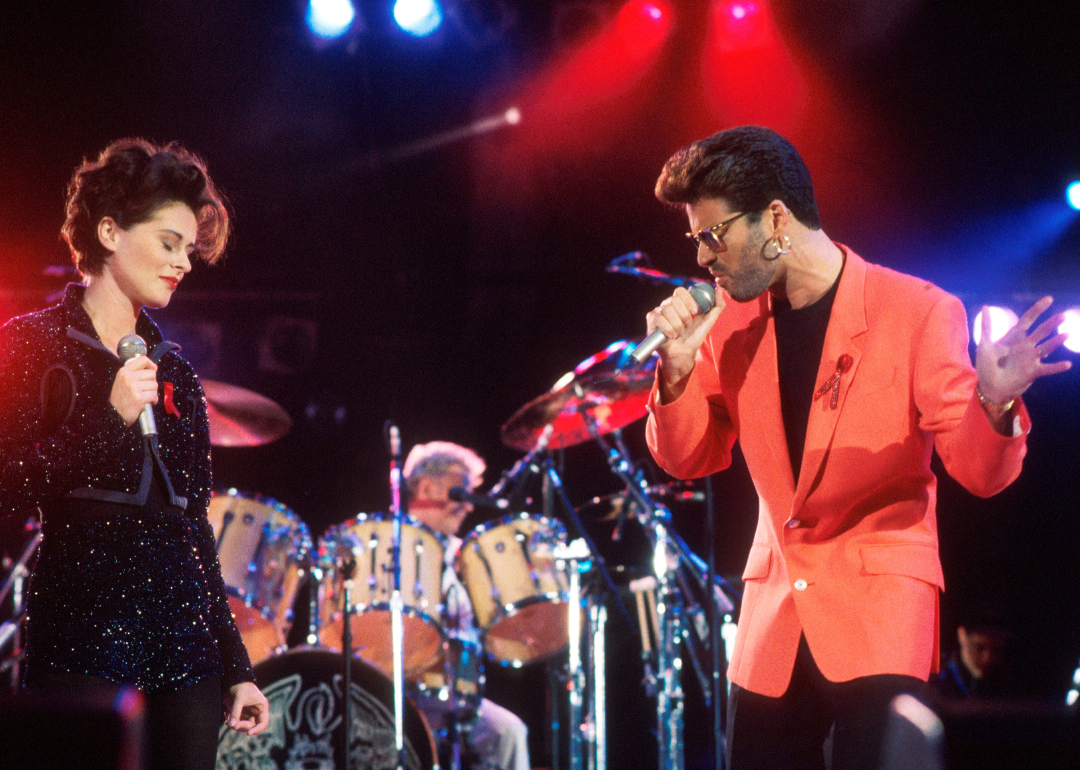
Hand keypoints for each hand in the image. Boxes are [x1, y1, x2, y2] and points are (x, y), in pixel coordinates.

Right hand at [109, 356, 158, 426]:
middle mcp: (128, 377)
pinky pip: (154, 395)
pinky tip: (147, 402)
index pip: (143, 360)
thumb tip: (153, 368)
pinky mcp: (138, 398)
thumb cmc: (121, 397)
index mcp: (124, 371)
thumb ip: (135, 373)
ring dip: (153, 392)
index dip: (151, 365)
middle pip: (152, 374)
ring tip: (145, 396)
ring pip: (154, 385)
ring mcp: (133, 387)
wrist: (114, 414)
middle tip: (146, 389)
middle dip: (152, 382)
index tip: (153, 370)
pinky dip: (153, 400)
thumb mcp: (123, 380)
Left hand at [225, 681, 269, 734]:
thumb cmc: (241, 687)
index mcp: (262, 707)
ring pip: (243, 726)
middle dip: (242, 726)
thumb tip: (231, 725)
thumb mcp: (239, 698)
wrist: (235, 681)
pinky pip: (237, 722)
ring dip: (235, 724)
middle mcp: (257, 712)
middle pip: (252, 726)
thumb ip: (235, 712)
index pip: (263, 722)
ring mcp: (249, 714)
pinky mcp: (241, 714)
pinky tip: (226, 714)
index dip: (257, 729)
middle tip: (232, 724)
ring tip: (227, 717)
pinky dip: (231, 721)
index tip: (248, 733)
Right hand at [645, 286, 724, 400]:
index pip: (680, 291)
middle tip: (688, 325)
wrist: (684, 353)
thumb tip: (718, 289)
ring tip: (680, 333)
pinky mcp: (652, 321)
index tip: (695, 312)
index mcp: (680, 302)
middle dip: (684, 315)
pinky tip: (672, 336)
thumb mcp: (709, 320)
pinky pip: (658, 318)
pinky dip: (668, 329)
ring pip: (667, 310)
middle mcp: (668, 304)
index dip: (688, 300)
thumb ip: (717, 305)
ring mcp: (659, 312)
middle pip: (674, 300)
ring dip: (677, 325)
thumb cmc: (695, 336)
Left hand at [976, 296, 1071, 406]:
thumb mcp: (984, 346)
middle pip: (1040, 332)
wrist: (990, 387)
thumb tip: (985, 306)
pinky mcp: (1033, 372)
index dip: (1037, 309)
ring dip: (1056, 342)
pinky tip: (1067, 364)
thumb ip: (986, 327)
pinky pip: (1048, 368)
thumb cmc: (987, 366)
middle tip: (1062, 316)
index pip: (1027, 320)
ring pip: (1047, 347)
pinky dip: (1057, 367)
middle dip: (1051, 324)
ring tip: (1067, 334)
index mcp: (1014, 338)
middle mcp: (1025, 346)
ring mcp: (1031, 358)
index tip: (1049, 299)